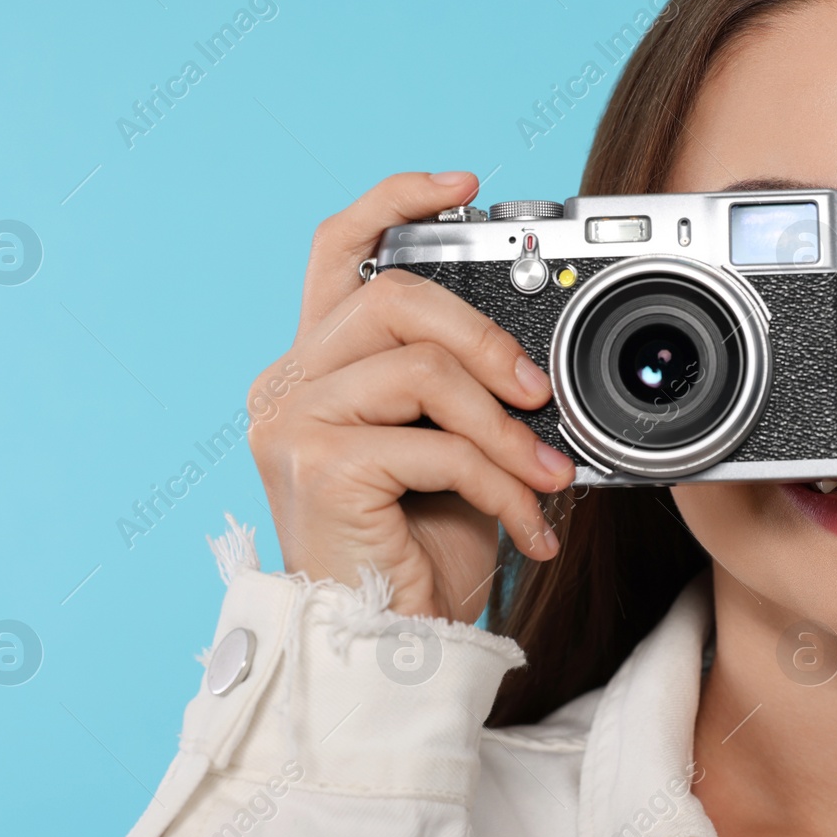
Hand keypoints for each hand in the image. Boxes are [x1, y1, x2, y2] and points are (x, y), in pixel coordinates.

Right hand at [247, 171, 574, 621]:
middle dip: (486, 337)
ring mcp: (294, 422)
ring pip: (424, 370)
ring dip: (507, 430)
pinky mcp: (318, 466)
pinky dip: (502, 484)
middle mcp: (289, 383)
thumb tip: (536, 357)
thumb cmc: (414, 555)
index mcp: (317, 367)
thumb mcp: (449, 450)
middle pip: (392, 295)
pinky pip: (436, 445)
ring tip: (547, 478)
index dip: (396, 200)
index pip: (337, 249)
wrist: (386, 650)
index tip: (466, 186)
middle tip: (539, 392)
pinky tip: (528, 525)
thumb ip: (462, 389)